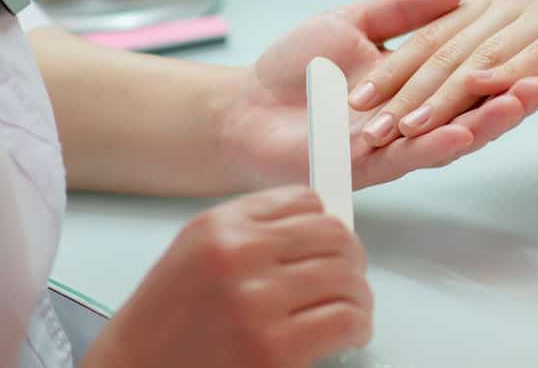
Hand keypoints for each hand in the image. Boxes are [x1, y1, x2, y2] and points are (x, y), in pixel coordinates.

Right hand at [82, 186, 370, 367]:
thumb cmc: (163, 325)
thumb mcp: (196, 253)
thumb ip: (252, 232)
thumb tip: (320, 227)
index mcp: (220, 227)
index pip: (305, 201)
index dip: (326, 223)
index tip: (332, 242)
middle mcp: (239, 256)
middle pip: (334, 236)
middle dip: (353, 257)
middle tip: (352, 277)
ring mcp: (258, 302)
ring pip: (346, 276)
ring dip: (359, 295)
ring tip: (353, 309)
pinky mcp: (275, 349)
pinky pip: (345, 320)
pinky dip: (358, 325)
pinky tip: (351, 333)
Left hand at [217, 0, 537, 190]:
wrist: (244, 107)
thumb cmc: (298, 67)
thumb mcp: (354, 21)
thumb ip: (403, 7)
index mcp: (419, 80)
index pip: (478, 72)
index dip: (518, 69)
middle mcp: (417, 114)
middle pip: (479, 108)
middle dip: (520, 99)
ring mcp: (397, 143)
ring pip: (454, 135)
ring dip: (490, 121)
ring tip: (525, 103)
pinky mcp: (370, 165)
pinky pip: (410, 157)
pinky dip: (438, 144)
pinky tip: (464, 133)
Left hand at [349, 0, 537, 146]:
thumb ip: (515, 38)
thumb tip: (482, 72)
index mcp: (501, 1)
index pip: (436, 38)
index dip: (395, 70)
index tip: (358, 99)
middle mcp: (512, 4)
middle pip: (444, 51)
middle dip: (400, 91)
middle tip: (362, 124)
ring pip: (479, 58)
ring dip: (437, 96)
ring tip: (401, 125)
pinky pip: (533, 54)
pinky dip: (502, 74)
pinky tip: (475, 95)